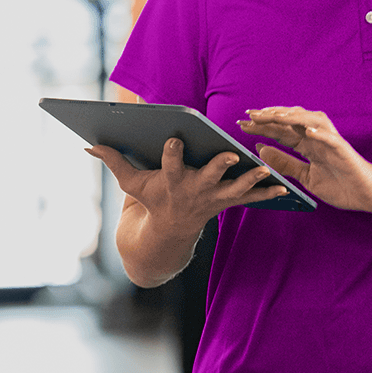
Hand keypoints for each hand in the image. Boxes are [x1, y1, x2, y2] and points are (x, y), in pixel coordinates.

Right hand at [85, 137, 289, 238]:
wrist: (168, 233)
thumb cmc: (151, 198)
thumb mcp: (131, 183)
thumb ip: (114, 161)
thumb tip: (87, 145)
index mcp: (171, 181)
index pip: (170, 164)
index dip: (172, 153)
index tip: (174, 139)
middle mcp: (194, 190)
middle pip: (208, 175)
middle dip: (218, 165)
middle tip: (230, 153)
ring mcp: (213, 198)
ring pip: (235, 188)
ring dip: (250, 179)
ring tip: (264, 168)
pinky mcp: (228, 202)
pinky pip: (250, 199)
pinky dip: (266, 194)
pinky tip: (284, 188)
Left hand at [237, 106, 371, 215]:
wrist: (369, 195)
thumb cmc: (341, 185)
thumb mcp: (306, 177)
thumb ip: (285, 163)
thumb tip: (260, 150)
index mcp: (308, 144)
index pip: (281, 131)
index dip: (262, 126)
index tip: (242, 123)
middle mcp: (318, 138)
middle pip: (291, 121)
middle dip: (270, 117)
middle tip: (248, 115)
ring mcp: (331, 142)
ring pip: (309, 121)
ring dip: (291, 117)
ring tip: (273, 116)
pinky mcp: (344, 150)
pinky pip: (331, 138)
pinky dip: (320, 133)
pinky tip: (307, 130)